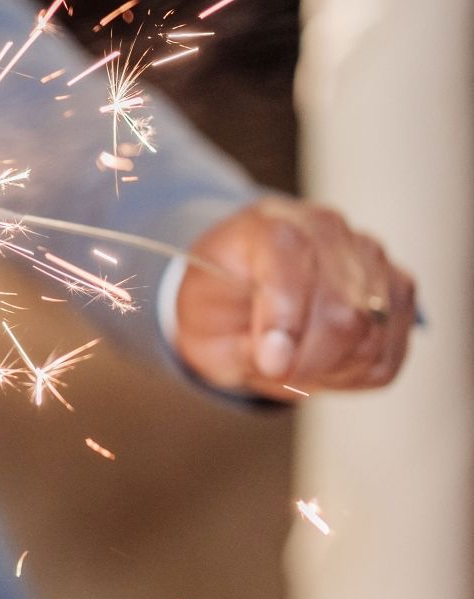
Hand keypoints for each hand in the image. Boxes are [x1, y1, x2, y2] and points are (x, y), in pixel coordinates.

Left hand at [174, 198, 416, 399]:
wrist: (242, 287)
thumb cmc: (218, 303)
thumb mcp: (199, 324)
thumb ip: (236, 344)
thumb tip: (283, 361)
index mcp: (269, 223)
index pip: (292, 256)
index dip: (285, 317)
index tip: (272, 363)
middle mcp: (329, 230)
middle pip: (343, 309)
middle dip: (309, 360)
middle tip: (277, 374)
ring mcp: (371, 258)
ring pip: (371, 337)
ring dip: (329, 369)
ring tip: (293, 363)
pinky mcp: (398, 290)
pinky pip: (388, 356)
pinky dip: (353, 374)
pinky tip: (320, 362)